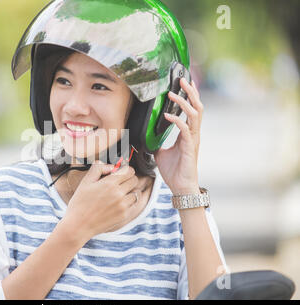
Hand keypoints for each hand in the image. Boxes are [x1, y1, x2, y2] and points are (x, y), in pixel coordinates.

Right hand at [63, 161, 140, 240]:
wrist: (78, 225)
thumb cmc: (80, 203)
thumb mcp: (85, 182)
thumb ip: (98, 168)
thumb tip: (111, 166)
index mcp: (109, 183)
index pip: (129, 171)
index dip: (125, 170)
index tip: (120, 173)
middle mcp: (118, 194)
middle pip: (134, 180)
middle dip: (128, 179)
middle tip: (120, 183)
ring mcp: (122, 205)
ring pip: (136, 193)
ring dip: (130, 191)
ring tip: (120, 194)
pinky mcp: (124, 215)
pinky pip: (133, 204)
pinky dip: (129, 202)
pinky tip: (119, 203)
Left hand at [154, 78, 202, 194]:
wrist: (180, 187)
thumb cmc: (173, 171)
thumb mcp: (160, 152)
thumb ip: (156, 142)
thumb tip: (145, 136)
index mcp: (188, 133)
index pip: (191, 110)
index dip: (189, 96)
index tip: (183, 84)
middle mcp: (193, 134)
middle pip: (197, 107)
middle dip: (190, 92)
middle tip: (182, 80)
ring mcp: (193, 140)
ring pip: (194, 115)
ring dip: (184, 103)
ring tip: (173, 94)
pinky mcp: (189, 148)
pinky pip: (185, 130)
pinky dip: (177, 121)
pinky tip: (168, 116)